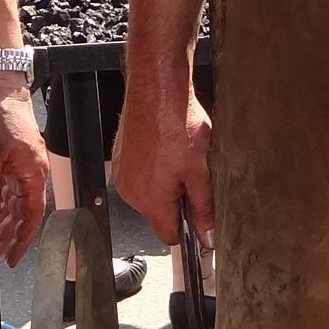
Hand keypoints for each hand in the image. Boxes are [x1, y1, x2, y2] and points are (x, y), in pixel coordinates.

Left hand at [0, 74, 49, 267]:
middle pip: (22, 215)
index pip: (31, 216)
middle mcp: (31, 173)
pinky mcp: (11, 162)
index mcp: (32, 173)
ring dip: (0, 225)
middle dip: (6, 238)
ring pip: (13, 205)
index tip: (11, 258)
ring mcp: (22, 168)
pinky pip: (7, 192)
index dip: (22, 240)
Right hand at [110, 74, 214, 251]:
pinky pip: (139, 177)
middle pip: (158, 215)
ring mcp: (122, 176)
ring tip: (176, 158)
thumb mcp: (200, 171)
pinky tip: (164, 150)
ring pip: (149, 195)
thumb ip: (204, 208)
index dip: (188, 228)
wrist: (156, 91)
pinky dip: (152, 170)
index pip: (169, 235)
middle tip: (191, 174)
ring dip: (164, 185)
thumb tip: (208, 238)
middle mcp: (131, 193)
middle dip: (176, 201)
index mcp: (151, 201)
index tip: (198, 214)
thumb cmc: (177, 125)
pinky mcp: (120, 160)